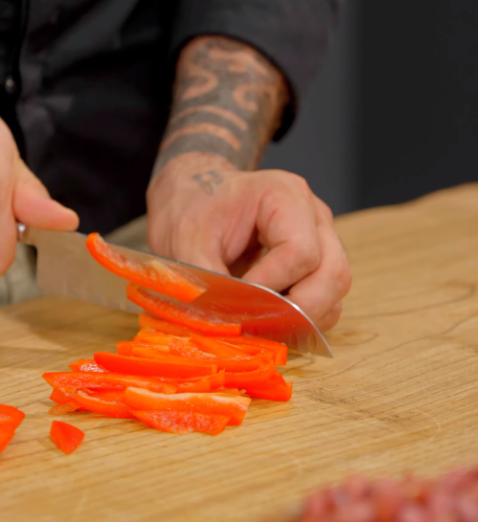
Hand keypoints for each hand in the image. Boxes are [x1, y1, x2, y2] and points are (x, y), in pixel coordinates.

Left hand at [147, 152, 351, 329]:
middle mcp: (312, 215)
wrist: (189, 200)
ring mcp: (320, 238)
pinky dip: (303, 317)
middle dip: (299, 309)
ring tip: (260, 325)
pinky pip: (326, 298)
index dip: (271, 286)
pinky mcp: (316, 262)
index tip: (238, 299)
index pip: (301, 252)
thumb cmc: (189, 211)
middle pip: (333, 273)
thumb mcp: (187, 244)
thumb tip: (226, 324)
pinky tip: (269, 321)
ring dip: (303, 317)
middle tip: (258, 326)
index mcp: (283, 195)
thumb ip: (207, 282)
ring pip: (334, 289)